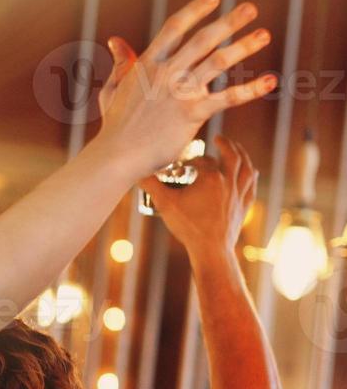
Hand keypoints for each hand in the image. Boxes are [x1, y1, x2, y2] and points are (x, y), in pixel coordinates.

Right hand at [92, 0, 275, 173]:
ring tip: (264, 35)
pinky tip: (270, 81)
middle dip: (228, 22)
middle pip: (202, 40)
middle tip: (251, 8)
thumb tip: (116, 40)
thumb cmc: (115, 125)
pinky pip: (227, 99)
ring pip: (217, 62)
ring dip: (243, 47)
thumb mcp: (113, 89)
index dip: (194, 10)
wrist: (117, 155)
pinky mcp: (192, 114)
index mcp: (147, 65)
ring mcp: (179, 93)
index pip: (173, 29)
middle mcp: (166, 73)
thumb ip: (121, 63)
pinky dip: (250, 90)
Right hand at [142, 135, 256, 258]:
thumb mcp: (165, 204)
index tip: (184, 164)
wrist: (211, 249)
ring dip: (242, 154)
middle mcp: (228, 182)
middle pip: (232, 155)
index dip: (193, 159)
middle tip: (219, 138)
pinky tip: (250, 171)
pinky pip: (251, 185)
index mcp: (211, 178)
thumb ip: (151, 186)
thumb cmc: (188, 226)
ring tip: (236, 148)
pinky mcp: (244, 206)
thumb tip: (138, 173)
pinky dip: (251, 174)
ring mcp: (238, 194)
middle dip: (226, 144)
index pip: (203, 160)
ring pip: (246, 167)